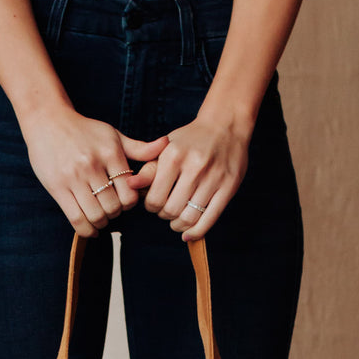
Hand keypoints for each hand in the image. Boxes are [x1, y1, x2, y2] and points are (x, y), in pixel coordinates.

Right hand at [22, 105, 168, 236]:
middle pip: (113, 207)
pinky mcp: (57, 187)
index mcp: (110, 153)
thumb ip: (139, 147)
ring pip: (95, 215)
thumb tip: (166, 144)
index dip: (130, 203)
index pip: (129, 192)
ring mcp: (73, 178)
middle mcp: (92, 165)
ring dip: (101, 222)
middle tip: (112, 210)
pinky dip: (86, 230)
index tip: (125, 201)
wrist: (48, 121)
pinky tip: (90, 229)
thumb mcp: (113, 135)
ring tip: (101, 217)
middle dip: (116, 214)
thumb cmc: (84, 130)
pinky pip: (75, 219)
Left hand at [126, 113, 250, 239]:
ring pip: (190, 217)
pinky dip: (197, 231)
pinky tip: (189, 233)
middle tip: (167, 212)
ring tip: (177, 222)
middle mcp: (194, 166)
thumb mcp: (167, 148)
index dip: (151, 207)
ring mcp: (213, 177)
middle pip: (172, 210)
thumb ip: (149, 168)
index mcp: (174, 156)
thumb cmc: (191, 139)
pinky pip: (210, 218)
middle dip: (165, 216)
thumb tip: (130, 185)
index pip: (155, 198)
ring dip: (180, 225)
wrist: (226, 125)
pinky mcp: (229, 186)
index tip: (154, 204)